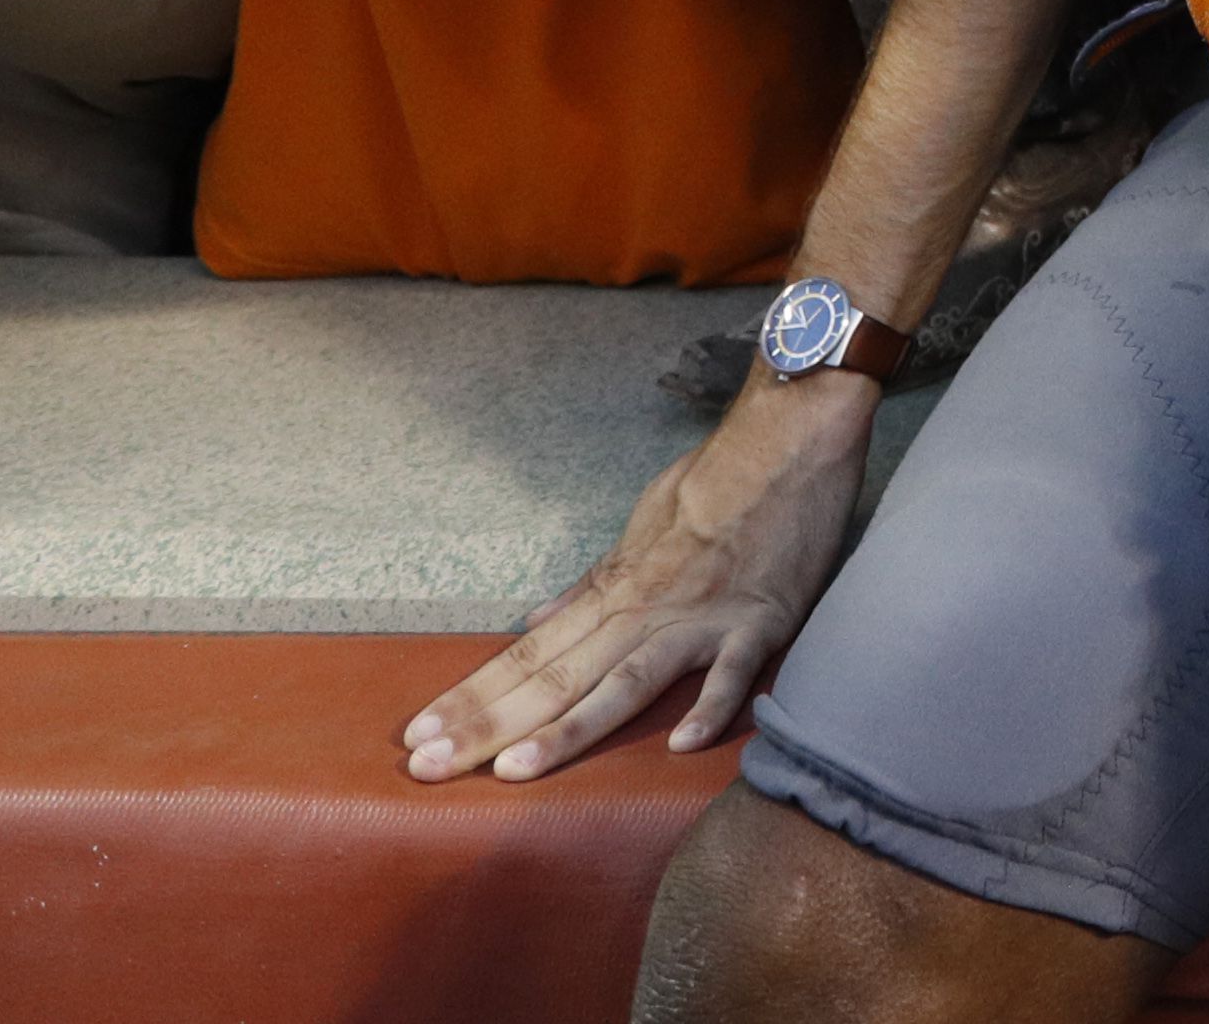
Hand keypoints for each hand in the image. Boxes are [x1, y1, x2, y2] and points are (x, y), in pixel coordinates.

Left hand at [397, 381, 869, 782]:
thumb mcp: (642, 522)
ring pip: (625, 682)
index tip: (418, 737)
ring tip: (514, 771)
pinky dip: (710, 706)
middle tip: (427, 768)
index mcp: (615, 589)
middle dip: (488, 726)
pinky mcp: (761, 620)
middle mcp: (645, 611)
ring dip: (569, 729)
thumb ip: (594, 582)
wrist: (790, 437)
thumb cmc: (718, 477)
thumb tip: (538, 620)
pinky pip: (733, 671)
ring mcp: (702, 617)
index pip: (528, 656)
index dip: (472, 697)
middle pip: (556, 679)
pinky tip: (680, 745)